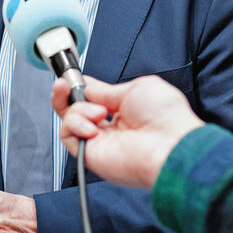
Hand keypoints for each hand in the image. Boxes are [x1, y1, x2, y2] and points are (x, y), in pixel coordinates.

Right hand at [53, 75, 203, 188]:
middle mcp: (110, 127)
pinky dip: (75, 124)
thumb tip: (89, 89)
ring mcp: (100, 141)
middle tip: (63, 86)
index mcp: (124, 111)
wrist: (169, 145)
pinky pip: (67, 134)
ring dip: (79, 109)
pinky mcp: (90, 154)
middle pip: (75, 109)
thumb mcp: (137, 87)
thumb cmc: (165, 118)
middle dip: (65, 94)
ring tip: (100, 112)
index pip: (93, 98)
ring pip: (70, 119)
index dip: (80, 87)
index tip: (71, 77)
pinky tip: (93, 125)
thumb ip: (108, 89)